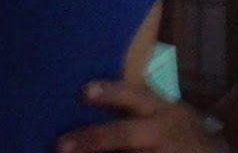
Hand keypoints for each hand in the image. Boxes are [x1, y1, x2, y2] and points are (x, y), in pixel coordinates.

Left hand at [57, 80, 230, 151]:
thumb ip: (128, 101)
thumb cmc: (176, 127)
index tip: (83, 91)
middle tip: (60, 145)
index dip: (109, 93)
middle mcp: (161, 133)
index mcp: (158, 108)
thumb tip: (79, 92)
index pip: (132, 95)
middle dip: (92, 140)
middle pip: (124, 135)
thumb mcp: (162, 107)